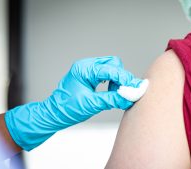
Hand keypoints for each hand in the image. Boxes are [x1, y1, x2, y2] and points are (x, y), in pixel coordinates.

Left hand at [5, 56, 141, 150]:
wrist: (54, 114)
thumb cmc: (68, 109)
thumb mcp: (92, 104)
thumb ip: (112, 99)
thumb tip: (129, 97)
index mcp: (84, 69)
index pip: (110, 69)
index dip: (125, 78)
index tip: (136, 87)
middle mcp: (86, 65)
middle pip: (113, 64)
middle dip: (121, 77)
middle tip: (125, 92)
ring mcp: (87, 69)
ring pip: (111, 67)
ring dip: (117, 80)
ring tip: (116, 94)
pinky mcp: (89, 75)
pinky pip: (106, 73)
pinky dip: (112, 81)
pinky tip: (111, 91)